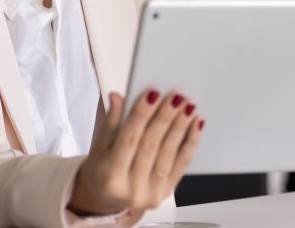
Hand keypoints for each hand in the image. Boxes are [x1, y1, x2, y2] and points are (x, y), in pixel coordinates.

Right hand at [67, 90, 202, 218]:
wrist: (106, 202)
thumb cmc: (100, 170)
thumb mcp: (98, 147)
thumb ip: (110, 122)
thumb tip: (117, 97)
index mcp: (109, 176)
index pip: (128, 138)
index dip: (141, 115)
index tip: (153, 93)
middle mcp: (131, 188)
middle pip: (151, 145)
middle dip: (165, 118)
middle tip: (176, 96)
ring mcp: (150, 194)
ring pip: (169, 153)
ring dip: (180, 127)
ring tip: (188, 106)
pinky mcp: (165, 194)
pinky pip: (181, 165)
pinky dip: (190, 142)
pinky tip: (195, 125)